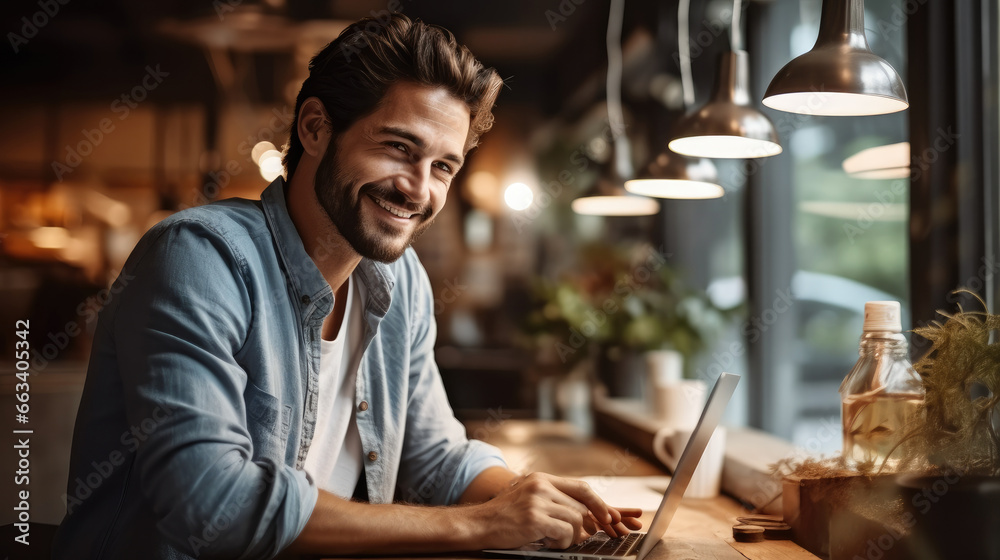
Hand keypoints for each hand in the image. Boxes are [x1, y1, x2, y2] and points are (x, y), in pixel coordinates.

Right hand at [469, 472, 642, 549]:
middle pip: (582, 505)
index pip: (581, 487)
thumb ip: (553, 501)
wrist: (477, 524)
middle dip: (594, 523)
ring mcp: (538, 501)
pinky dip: (562, 543)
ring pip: (576, 520)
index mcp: (541, 479)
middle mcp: (541, 486)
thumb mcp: (528, 499)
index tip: (611, 517)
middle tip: (596, 534)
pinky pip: (565, 533)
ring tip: (554, 541)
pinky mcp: (535, 518)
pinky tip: (548, 543)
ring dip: (571, 537)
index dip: (599, 503)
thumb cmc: (504, 516)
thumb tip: (584, 516)